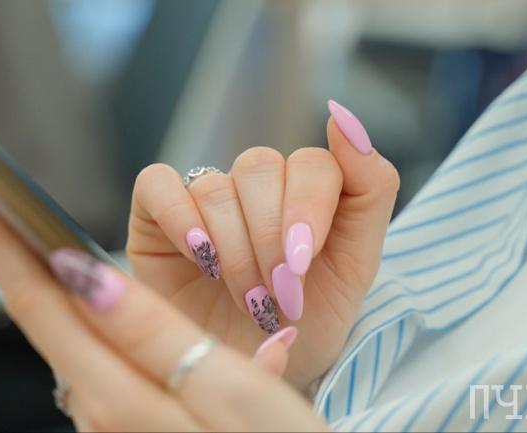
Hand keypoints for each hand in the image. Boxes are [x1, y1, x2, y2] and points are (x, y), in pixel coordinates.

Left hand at [0, 188, 327, 431]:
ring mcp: (110, 418)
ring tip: (21, 241)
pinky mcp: (129, 421)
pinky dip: (72, 316)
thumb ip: (157, 339)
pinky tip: (86, 302)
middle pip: (39, 317)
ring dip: (36, 282)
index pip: (43, 303)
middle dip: (5, 254)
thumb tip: (89, 282)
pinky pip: (88, 357)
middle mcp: (98, 409)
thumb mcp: (233, 396)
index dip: (4, 243)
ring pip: (61, 336)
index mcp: (118, 397)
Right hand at [126, 101, 399, 389]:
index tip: (301, 263)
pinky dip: (179, 217)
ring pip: (216, 187)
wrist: (250, 368)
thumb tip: (343, 115)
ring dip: (232, 249)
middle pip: (260, 167)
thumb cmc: (304, 324)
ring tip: (246, 297)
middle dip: (269, 238)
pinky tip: (200, 255)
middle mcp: (258, 186)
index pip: (313, 162)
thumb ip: (369, 188)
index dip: (308, 206)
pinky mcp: (156, 211)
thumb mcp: (355, 266)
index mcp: (309, 191)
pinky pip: (158, 184)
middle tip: (276, 294)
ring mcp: (207, 195)